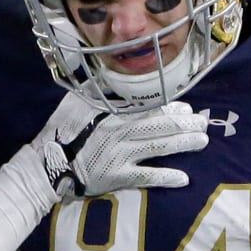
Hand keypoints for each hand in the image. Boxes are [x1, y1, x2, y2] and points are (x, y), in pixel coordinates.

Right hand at [34, 93, 207, 198]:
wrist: (47, 165)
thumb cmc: (61, 131)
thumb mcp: (74, 102)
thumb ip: (95, 88)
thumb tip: (110, 72)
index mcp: (111, 113)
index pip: (147, 107)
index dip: (170, 107)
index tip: (186, 106)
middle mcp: (120, 133)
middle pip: (159, 126)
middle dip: (184, 123)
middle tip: (204, 122)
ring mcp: (120, 156)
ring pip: (158, 148)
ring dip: (182, 144)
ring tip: (202, 141)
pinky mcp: (118, 178)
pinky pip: (146, 178)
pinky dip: (165, 177)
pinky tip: (184, 179)